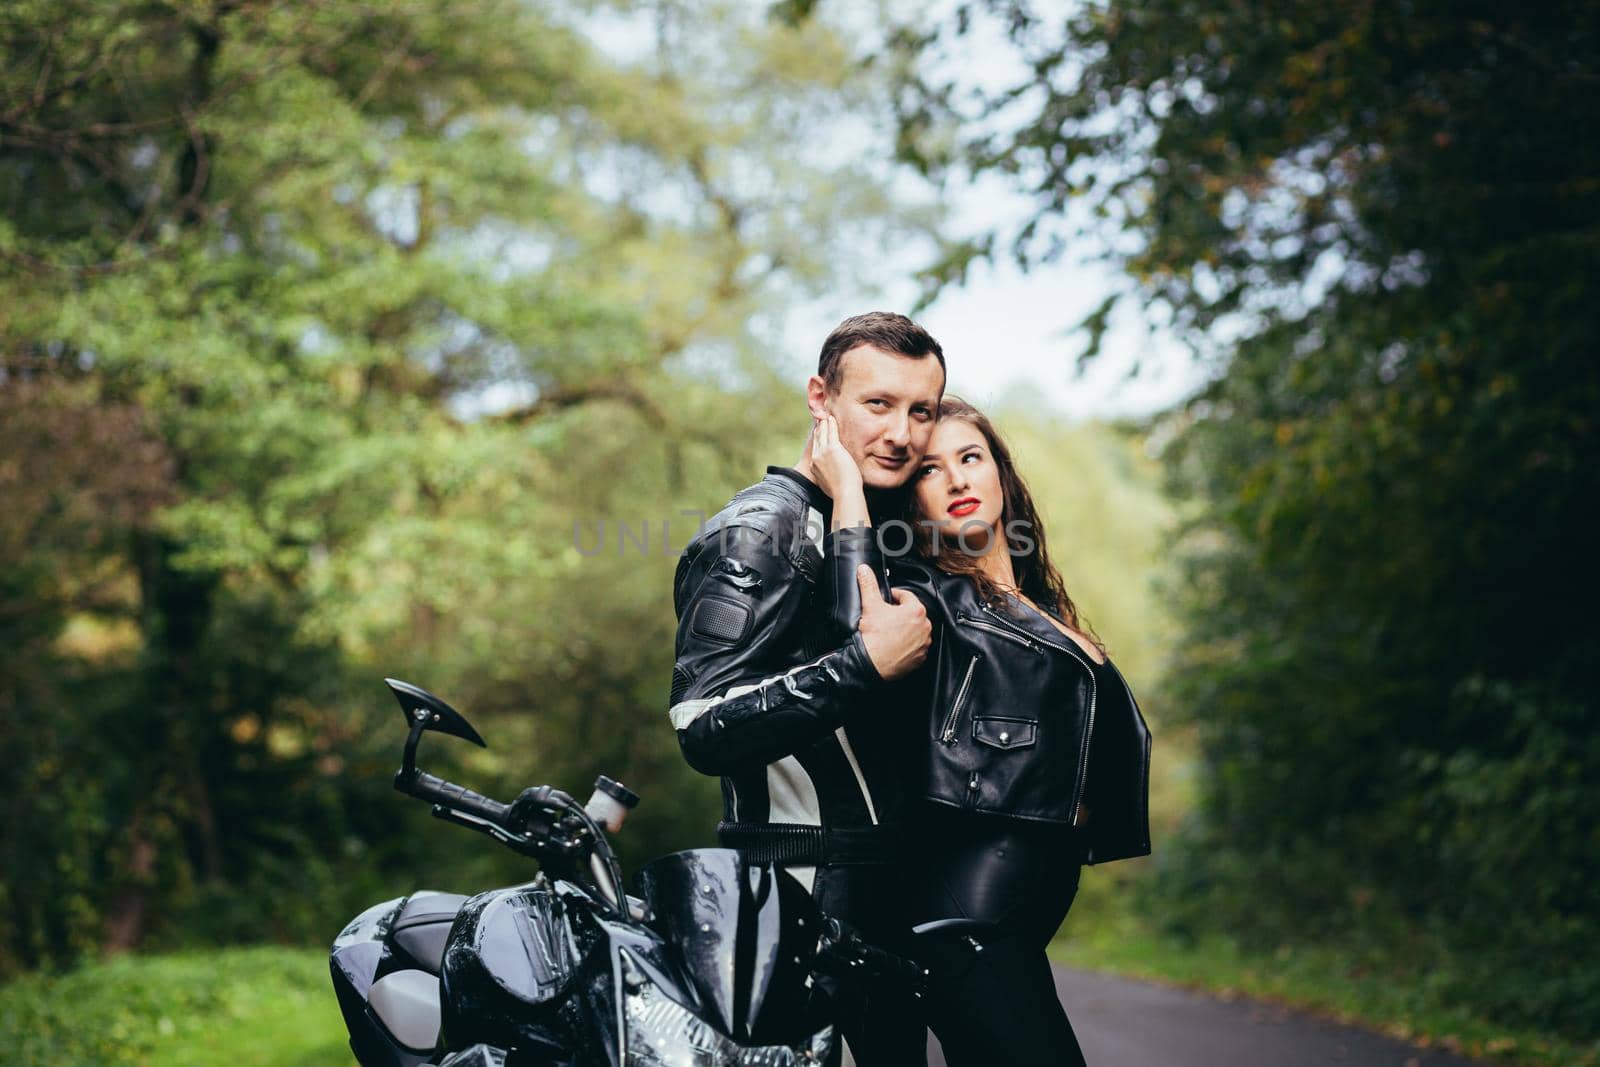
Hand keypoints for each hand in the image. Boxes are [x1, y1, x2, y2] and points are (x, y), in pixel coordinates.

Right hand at [805, 413, 863, 504]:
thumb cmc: (842, 492)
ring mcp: (823, 452)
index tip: (819, 432)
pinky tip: (831, 418)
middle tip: (820, 419)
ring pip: (822, 433)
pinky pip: (831, 432)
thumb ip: (828, 477)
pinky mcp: (832, 448)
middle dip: (819, 428)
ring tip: (826, 415)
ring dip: (824, 423)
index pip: (815, 448)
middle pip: (816, 438)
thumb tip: (833, 480)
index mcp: (815, 466)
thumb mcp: (830, 484)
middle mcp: (816, 457)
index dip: (817, 438)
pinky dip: (831, 423)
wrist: (845, 493)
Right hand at [856, 564, 930, 680]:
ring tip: (890, 631)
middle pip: (912, 613)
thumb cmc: (874, 637)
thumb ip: (868, 584)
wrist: (872, 663)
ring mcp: (924, 643)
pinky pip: (916, 646)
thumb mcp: (870, 605)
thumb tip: (865, 571)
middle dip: (900, 613)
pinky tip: (895, 644)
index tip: (887, 600)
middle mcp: (924, 626)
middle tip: (887, 616)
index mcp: (916, 611)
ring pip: (915, 630)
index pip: (906, 596)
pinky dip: (908, 644)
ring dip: (906, 628)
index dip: (894, 596)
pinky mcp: (920, 657)